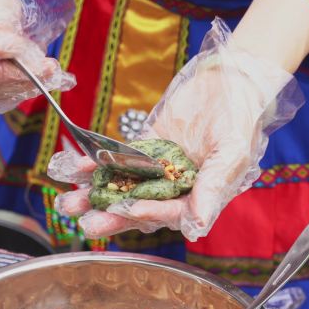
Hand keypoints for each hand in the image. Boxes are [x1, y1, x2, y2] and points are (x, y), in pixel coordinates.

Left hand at [48, 18, 303, 241]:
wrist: (229, 81)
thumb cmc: (240, 120)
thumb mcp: (231, 155)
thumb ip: (213, 189)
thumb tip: (196, 227)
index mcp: (200, 197)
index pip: (171, 213)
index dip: (149, 213)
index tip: (127, 209)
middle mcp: (176, 188)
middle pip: (140, 208)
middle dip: (113, 216)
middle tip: (87, 224)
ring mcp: (158, 168)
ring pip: (124, 186)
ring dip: (97, 194)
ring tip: (69, 203)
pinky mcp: (146, 147)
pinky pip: (119, 159)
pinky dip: (99, 163)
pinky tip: (78, 167)